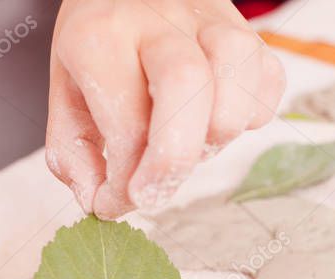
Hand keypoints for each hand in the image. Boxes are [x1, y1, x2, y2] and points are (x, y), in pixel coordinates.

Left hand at [45, 0, 285, 218]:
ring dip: (217, 135)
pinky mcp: (248, 28)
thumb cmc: (98, 42)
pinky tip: (217, 120)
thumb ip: (75, 151)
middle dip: (174, 160)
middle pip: (186, 86)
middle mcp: (159, 19)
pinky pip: (268, 79)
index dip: (124, 183)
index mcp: (102, 35)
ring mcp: (211, 19)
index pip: (127, 124)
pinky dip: (250, 115)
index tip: (114, 204)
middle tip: (154, 193)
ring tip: (188, 146)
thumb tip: (100, 203)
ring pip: (236, 79)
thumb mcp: (66, 91)